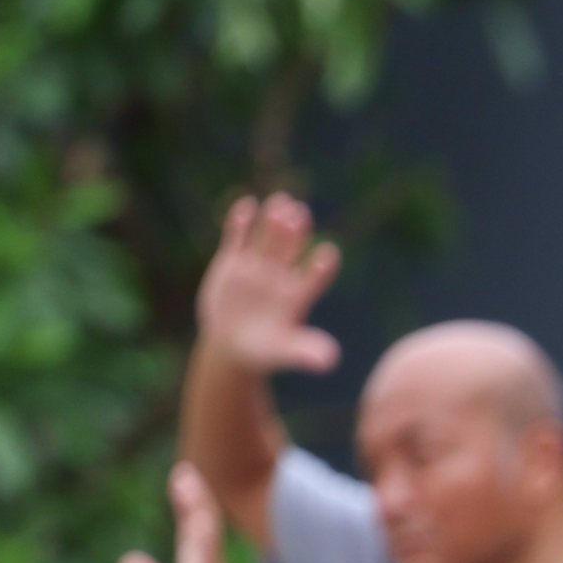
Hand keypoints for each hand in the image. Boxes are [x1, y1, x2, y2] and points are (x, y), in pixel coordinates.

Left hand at [116, 462, 258, 562]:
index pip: (190, 527)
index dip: (187, 501)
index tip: (182, 474)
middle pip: (199, 524)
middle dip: (193, 498)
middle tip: (184, 472)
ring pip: (204, 537)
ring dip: (197, 510)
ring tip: (188, 484)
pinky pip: (208, 562)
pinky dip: (204, 540)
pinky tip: (201, 522)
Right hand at [195, 193, 341, 378]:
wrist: (232, 344)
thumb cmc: (263, 351)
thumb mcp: (283, 353)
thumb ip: (305, 353)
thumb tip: (331, 361)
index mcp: (297, 297)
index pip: (315, 278)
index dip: (321, 267)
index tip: (329, 253)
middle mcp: (280, 277)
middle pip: (291, 250)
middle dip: (296, 232)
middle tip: (300, 213)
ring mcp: (256, 267)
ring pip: (267, 238)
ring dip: (273, 221)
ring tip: (281, 202)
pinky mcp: (232, 262)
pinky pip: (238, 238)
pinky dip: (241, 223)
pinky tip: (247, 204)